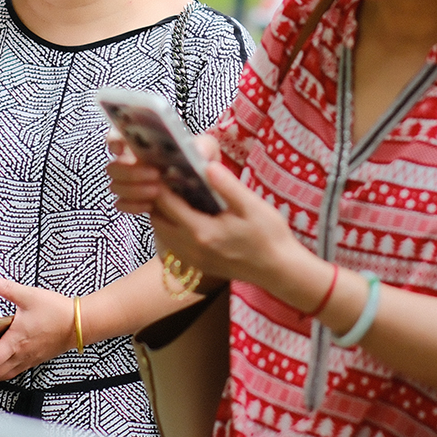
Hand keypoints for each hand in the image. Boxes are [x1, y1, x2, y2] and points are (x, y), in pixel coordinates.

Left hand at [0, 276, 77, 381]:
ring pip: (4, 375)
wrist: (81, 324)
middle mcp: (21, 354)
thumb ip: (5, 288)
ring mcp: (29, 359)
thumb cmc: (58, 312)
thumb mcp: (28, 295)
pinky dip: (2, 372)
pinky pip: (15, 371)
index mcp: (16, 341)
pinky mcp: (35, 359)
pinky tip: (0, 363)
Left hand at [111, 134, 305, 291]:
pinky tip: (187, 215)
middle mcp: (192, 249)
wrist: (280, 270)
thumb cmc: (270, 236)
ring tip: (176, 194)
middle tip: (168, 178)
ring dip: (162, 213)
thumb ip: (227, 186)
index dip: (160, 184)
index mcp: (203, 232)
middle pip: (157, 219)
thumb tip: (206, 165)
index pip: (166, 204)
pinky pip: (172, 244)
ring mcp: (193, 260)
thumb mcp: (253, 206)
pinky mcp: (198, 266)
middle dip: (156, 198)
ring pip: (162, 233)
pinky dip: (171, 227)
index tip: (163, 167)